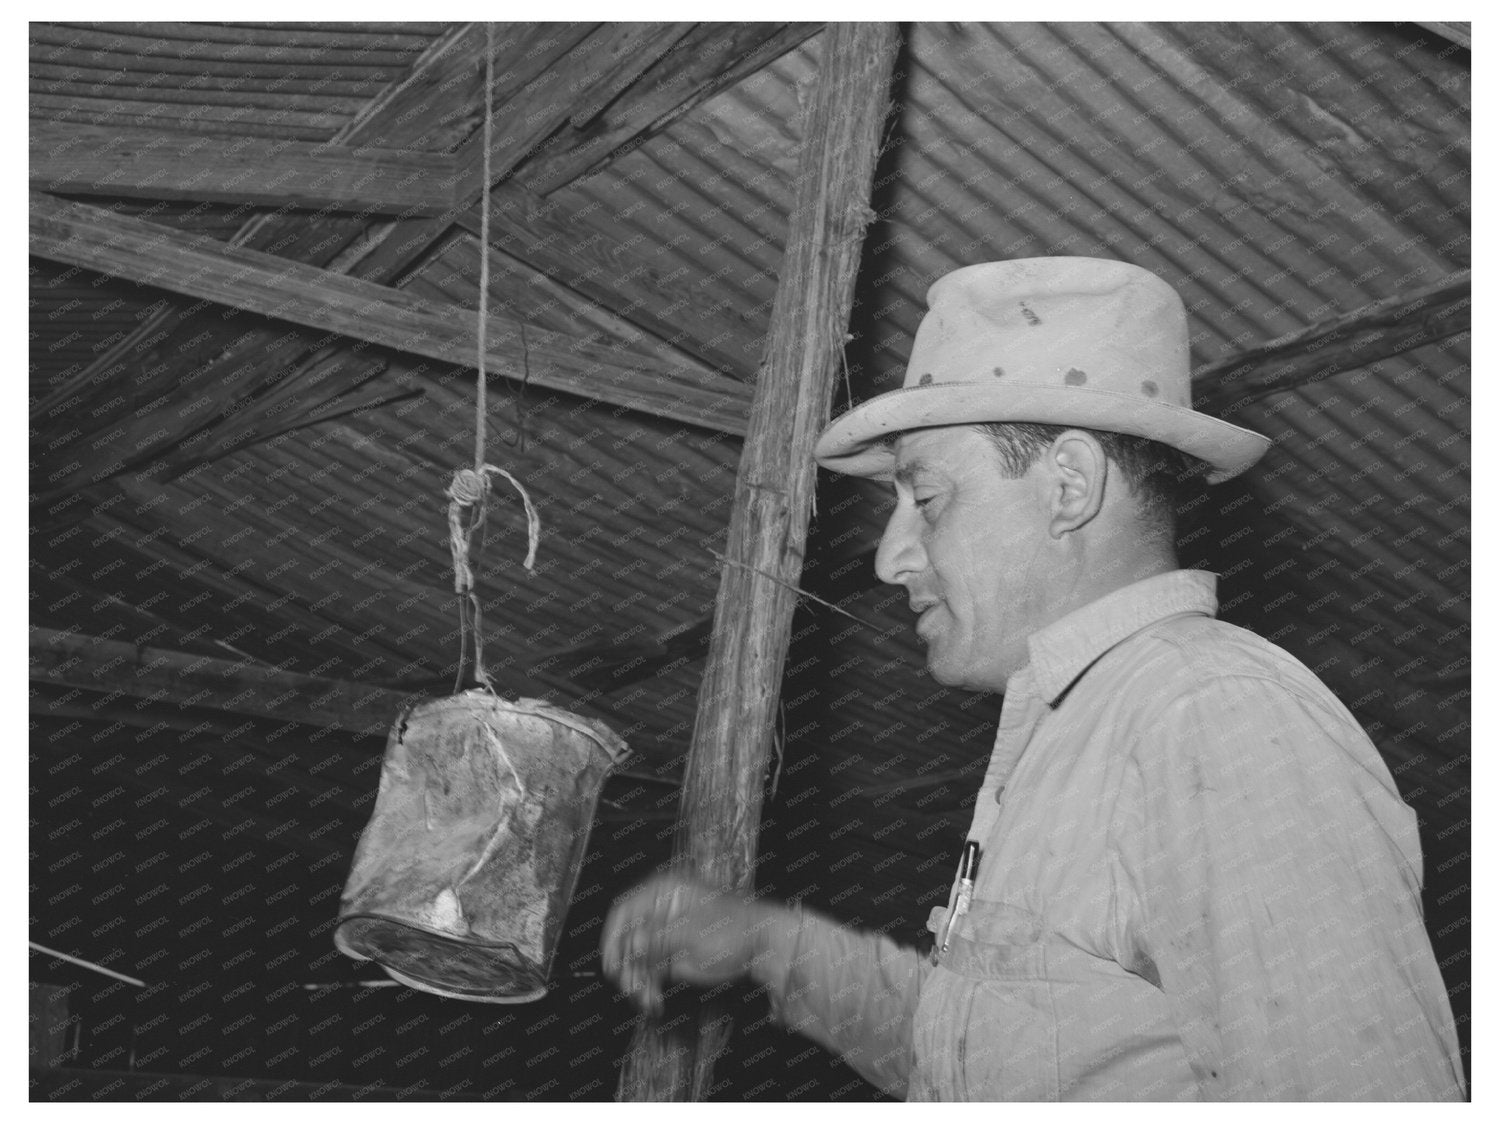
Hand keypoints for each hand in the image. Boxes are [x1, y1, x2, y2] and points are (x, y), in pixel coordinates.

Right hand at [600, 872, 780, 1014]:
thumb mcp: (693, 932)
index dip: (613, 937)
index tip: (611, 963)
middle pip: (627, 938)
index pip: (624, 911)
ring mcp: (665, 935)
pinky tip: (653, 1002)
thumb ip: (658, 940)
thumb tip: (630, 945)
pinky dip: (648, 989)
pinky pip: (649, 973)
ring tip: (647, 1000)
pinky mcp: (671, 956)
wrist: (762, 947)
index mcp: (664, 893)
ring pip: (635, 960)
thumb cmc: (736, 927)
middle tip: (631, 988)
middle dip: (627, 967)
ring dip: (636, 983)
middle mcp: (660, 912)